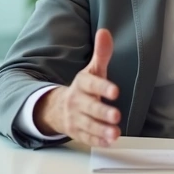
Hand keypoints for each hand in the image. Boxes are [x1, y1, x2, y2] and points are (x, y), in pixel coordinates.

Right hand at [33, 29, 121, 145]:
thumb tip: (105, 31)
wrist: (57, 107)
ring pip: (88, 125)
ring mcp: (76, 118)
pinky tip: (108, 142)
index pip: (91, 84)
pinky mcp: (78, 132)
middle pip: (89, 107)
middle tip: (116, 115)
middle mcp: (77, 101)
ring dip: (101, 129)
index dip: (102, 87)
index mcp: (82, 84)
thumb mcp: (92, 70)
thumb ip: (101, 53)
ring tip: (115, 132)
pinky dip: (97, 140)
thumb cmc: (84, 88)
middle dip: (102, 112)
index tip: (115, 91)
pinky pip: (87, 138)